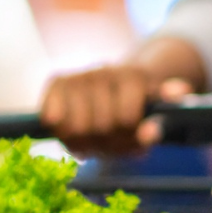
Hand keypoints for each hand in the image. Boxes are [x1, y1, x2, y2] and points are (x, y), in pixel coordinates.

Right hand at [38, 37, 206, 154]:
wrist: (113, 88)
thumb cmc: (136, 114)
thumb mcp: (154, 121)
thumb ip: (157, 127)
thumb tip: (159, 121)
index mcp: (134, 77)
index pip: (126, 119)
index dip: (128, 137)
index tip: (131, 136)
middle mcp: (105, 70)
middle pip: (100, 126)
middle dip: (105, 141)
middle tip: (109, 141)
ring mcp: (80, 75)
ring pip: (74, 126)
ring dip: (82, 141)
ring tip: (91, 139)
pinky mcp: (57, 81)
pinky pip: (52, 115)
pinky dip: (59, 129)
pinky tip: (68, 131)